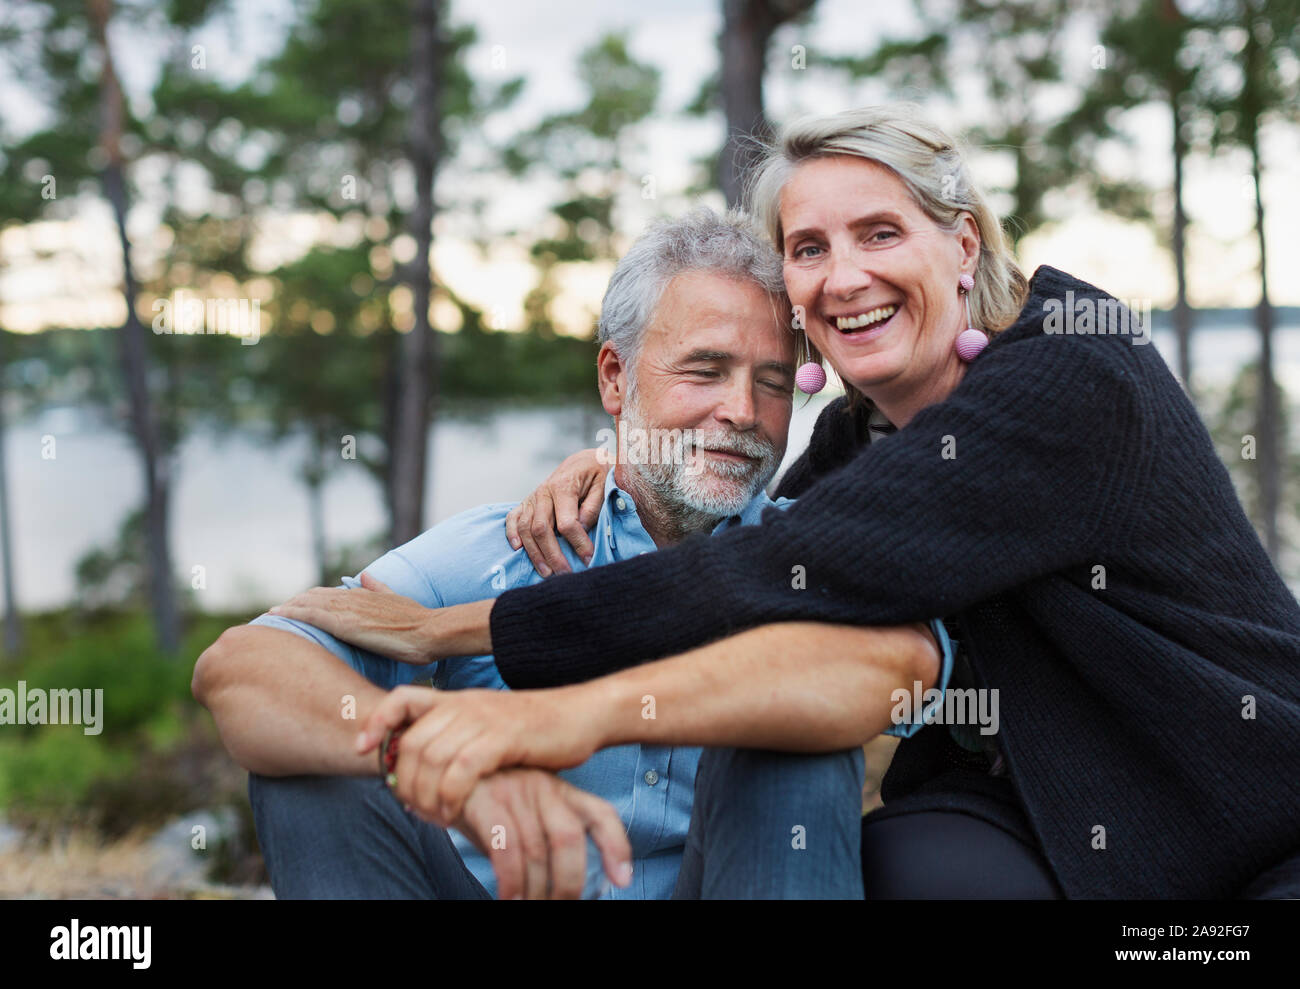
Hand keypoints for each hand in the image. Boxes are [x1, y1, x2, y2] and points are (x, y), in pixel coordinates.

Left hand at [268, 572, 439, 664]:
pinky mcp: (346, 624)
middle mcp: (351, 599)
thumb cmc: (418, 622)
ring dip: (285, 608)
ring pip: (307, 603)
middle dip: (291, 604)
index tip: (290, 606)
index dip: (306, 599)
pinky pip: (312, 615)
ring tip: (266, 615)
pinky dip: (291, 613)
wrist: (431, 631)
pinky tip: (276, 615)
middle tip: (271, 613)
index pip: (325, 594)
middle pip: (311, 596)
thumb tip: (364, 575)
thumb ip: (378, 587)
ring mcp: (348, 610)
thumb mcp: (395, 598)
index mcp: (362, 595)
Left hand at [357, 683, 602, 823]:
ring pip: (431, 758)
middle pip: (411, 741)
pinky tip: (454, 812)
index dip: (376, 722)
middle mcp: (465, 704)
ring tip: (433, 816)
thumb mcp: (490, 725)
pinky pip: (461, 769)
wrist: (582, 714)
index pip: (402, 698)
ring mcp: (484, 719)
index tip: (362, 750)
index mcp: (458, 699)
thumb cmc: (536, 729)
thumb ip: (458, 737)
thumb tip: (424, 769)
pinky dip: (450, 795)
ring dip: (424, 795)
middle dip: (404, 781)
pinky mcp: (504, 738)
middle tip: (412, 808)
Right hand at [451, 768, 631, 898]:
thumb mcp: (522, 811)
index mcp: (559, 789)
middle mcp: (542, 787)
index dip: (616, 846)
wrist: (437, 772)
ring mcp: (513, 790)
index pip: (600, 814)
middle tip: (559, 905)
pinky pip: (505, 847)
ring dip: (535, 890)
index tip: (622, 880)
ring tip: (527, 906)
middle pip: (569, 838)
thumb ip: (543, 835)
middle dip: (568, 882)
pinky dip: (511, 880)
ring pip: (536, 849)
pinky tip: (507, 896)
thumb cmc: (484, 802)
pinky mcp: (484, 799)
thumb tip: (559, 886)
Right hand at [505, 448, 608, 575]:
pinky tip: (518, 549)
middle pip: (542, 529)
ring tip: (546, 572)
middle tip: (565, 574)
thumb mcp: (603, 485)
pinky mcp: (526, 503)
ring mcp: (532, 498)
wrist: (581, 463)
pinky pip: (513, 519)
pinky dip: (512, 534)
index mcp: (563, 487)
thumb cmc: (595, 475)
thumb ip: (592, 506)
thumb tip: (581, 526)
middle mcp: (543, 493)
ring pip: (526, 529)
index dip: (578, 543)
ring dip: (534, 553)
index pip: (567, 522)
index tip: (588, 558)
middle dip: (553, 555)